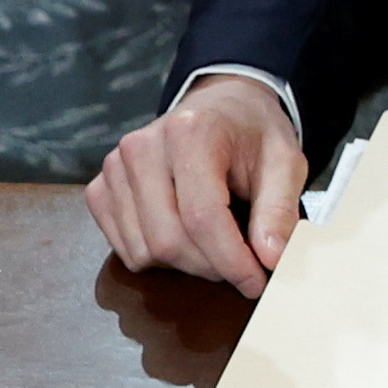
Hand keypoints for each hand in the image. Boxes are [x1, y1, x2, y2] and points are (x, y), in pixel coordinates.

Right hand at [84, 77, 310, 294]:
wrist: (222, 104)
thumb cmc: (254, 134)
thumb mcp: (286, 163)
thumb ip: (279, 211)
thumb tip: (271, 259)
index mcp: (190, 132)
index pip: (202, 217)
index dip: (231, 260)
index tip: (257, 283)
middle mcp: (142, 148)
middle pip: (169, 240)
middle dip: (211, 267)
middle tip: (243, 266)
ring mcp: (115, 168)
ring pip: (144, 251)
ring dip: (186, 265)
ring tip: (217, 245)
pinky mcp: (101, 187)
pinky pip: (125, 248)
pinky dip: (159, 258)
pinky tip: (186, 236)